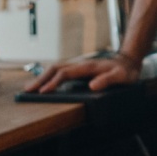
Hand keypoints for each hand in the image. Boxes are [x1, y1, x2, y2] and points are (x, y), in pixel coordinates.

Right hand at [23, 53, 140, 92]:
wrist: (129, 62)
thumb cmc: (125, 71)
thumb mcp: (121, 77)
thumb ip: (108, 80)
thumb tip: (92, 86)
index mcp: (88, 66)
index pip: (65, 73)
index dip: (53, 82)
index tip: (43, 92)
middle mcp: (81, 64)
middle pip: (55, 68)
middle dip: (41, 79)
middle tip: (27, 90)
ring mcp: (79, 67)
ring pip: (56, 69)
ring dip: (42, 77)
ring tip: (29, 88)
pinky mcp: (79, 70)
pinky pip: (60, 72)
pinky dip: (49, 77)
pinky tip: (43, 85)